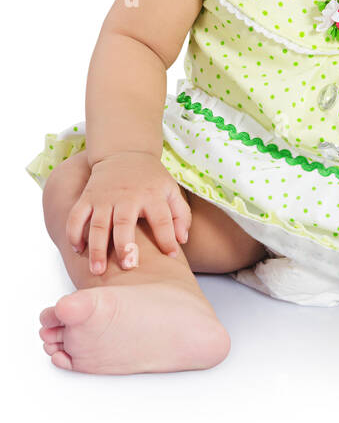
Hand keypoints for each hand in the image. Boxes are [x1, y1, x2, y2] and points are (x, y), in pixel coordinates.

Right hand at [66, 151, 192, 275]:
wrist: (124, 152)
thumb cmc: (151, 180)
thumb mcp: (171, 191)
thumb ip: (180, 215)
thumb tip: (181, 241)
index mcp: (151, 195)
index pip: (162, 219)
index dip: (167, 238)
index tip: (171, 256)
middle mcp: (127, 196)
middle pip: (124, 222)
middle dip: (125, 246)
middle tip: (128, 267)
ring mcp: (104, 197)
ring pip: (98, 224)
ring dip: (97, 248)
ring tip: (98, 270)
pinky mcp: (87, 197)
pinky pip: (76, 217)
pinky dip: (73, 233)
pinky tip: (77, 251)